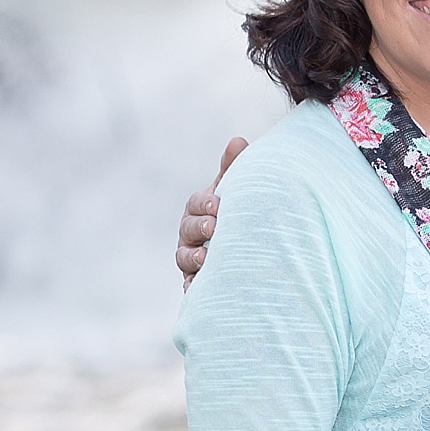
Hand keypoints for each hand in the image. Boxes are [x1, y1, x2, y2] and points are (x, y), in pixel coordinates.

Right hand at [177, 137, 246, 286]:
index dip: (205, 204)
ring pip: (184, 258)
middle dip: (199, 228)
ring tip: (206, 260)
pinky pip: (190, 285)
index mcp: (199, 208)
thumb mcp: (235, 191)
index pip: (197, 203)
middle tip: (215, 229)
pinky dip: (193, 287)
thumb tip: (238, 141)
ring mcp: (190, 258)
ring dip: (193, 258)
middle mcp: (190, 233)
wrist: (245, 248)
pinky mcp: (195, 281)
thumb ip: (234, 168)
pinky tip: (199, 289)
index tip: (218, 205)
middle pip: (188, 230)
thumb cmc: (236, 213)